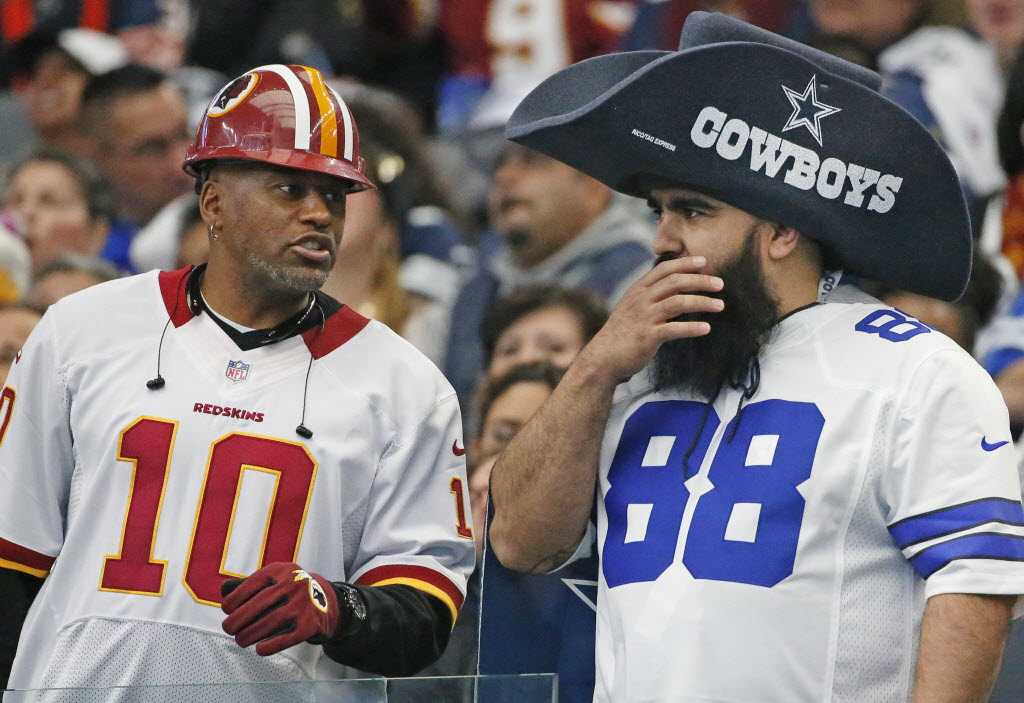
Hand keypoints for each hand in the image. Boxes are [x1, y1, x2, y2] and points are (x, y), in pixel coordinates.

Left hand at [221, 562, 338, 655]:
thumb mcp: (275, 579)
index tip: (226, 610)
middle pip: (259, 604)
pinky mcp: (311, 624)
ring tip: (240, 640)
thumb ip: (250, 584)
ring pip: (270, 622)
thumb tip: (223, 590)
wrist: (328, 601)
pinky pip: (287, 638)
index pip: (253, 583)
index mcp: (282, 571)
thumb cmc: (291, 591)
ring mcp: (304, 604)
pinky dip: (270, 646)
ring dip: (249, 635)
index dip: (235, 599)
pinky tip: (259, 649)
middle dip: (238, 619)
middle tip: (228, 629)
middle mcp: (294, 584)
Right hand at [578, 255, 722, 382]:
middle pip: (675, 282)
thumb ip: (652, 297)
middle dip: (700, 281)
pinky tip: (706, 328)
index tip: (704, 261)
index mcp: (638, 290)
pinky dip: (692, 328)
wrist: (603, 357)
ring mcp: (644, 318)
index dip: (685, 263)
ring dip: (702, 302)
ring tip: (720, 305)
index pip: (664, 269)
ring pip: (678, 303)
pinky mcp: (648, 336)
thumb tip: (678, 291)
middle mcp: (641, 300)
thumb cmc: (622, 333)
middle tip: (720, 283)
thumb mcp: (633, 308)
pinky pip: (674, 329)